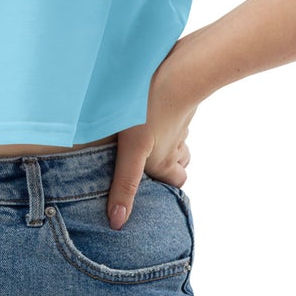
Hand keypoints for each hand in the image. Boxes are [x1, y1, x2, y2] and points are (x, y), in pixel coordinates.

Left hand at [105, 46, 199, 228]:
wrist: (178, 72)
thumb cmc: (148, 112)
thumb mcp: (131, 151)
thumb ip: (125, 185)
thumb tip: (117, 224)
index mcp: (165, 162)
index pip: (175, 182)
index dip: (165, 182)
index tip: (150, 181)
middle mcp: (176, 145)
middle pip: (179, 163)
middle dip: (167, 163)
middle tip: (144, 159)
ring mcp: (179, 122)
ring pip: (178, 139)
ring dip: (166, 140)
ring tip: (143, 136)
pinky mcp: (179, 102)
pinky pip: (175, 116)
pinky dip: (165, 118)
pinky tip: (147, 110)